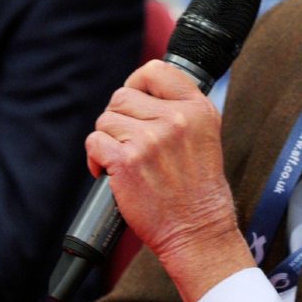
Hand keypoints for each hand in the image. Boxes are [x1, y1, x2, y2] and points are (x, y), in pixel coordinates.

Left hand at [86, 60, 252, 301]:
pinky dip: (95, 159)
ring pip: (105, 120)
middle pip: (122, 96)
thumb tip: (142, 89)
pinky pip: (94, 142)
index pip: (156, 70)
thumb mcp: (206, 134)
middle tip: (128, 141)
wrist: (198, 232)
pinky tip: (108, 172)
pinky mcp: (126, 162)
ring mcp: (149, 140)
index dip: (137, 82)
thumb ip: (180, 108)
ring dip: (107, 139)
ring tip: (123, 160)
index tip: (134, 100)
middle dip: (118, 118)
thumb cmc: (199, 189)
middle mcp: (175, 119)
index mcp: (197, 109)